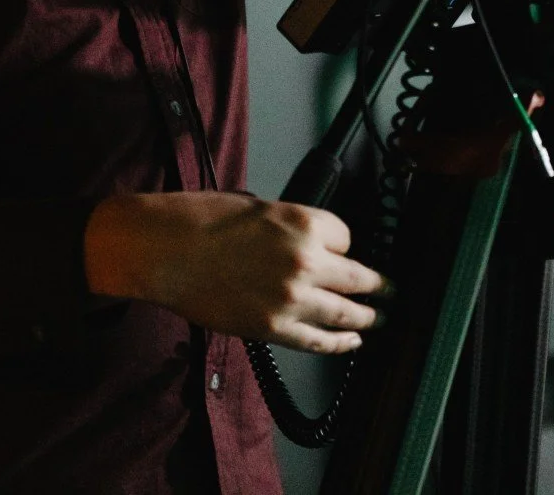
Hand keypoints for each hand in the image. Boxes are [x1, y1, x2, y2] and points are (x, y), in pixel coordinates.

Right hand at [84, 191, 387, 353]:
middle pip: (359, 277)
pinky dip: (340, 344)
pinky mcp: (273, 327)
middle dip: (376, 285)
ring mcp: (292, 297)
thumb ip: (292, 228)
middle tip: (388, 290)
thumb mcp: (259, 209)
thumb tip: (312, 246)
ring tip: (376, 318)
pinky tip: (351, 343)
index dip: (343, 245)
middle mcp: (306, 259)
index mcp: (303, 222)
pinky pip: (319, 340)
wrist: (164, 250)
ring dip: (366, 317)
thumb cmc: (201, 221)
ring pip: (347, 312)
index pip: (347, 237)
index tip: (342, 252)